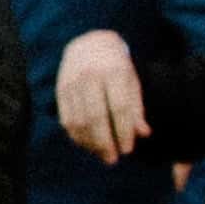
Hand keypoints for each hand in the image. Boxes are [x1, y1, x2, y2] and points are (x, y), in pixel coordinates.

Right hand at [54, 27, 147, 160]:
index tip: (128, 149)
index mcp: (114, 71)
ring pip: (79, 121)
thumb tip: (143, 134)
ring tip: (101, 154)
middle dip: (105, 142)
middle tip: (112, 159)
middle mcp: (90, 76)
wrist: (89, 44)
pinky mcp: (61, 90)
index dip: (123, 132)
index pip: (119, 108)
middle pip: (96, 117)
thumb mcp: (132, 81)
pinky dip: (77, 136)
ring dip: (90, 143)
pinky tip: (87, 144)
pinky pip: (67, 119)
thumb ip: (136, 107)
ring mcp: (72, 83)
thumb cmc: (117, 66)